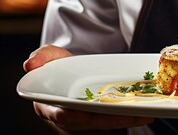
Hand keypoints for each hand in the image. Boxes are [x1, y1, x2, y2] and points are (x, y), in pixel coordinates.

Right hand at [23, 45, 153, 130]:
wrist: (66, 70)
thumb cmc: (55, 65)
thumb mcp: (47, 56)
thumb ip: (41, 58)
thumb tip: (29, 64)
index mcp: (51, 106)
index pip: (63, 114)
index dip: (77, 115)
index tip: (92, 112)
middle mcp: (69, 117)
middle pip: (92, 122)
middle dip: (114, 119)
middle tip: (135, 113)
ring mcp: (85, 119)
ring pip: (107, 122)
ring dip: (127, 120)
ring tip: (148, 113)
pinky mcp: (99, 117)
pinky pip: (115, 118)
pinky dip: (130, 116)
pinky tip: (148, 112)